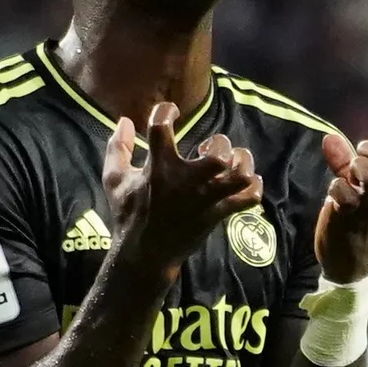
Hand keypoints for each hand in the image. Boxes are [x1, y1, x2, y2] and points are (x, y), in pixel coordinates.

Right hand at [103, 102, 262, 271]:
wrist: (144, 255)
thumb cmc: (129, 214)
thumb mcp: (114, 180)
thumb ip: (118, 148)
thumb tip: (123, 120)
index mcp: (158, 169)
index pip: (161, 128)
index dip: (166, 112)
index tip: (169, 113)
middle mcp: (185, 182)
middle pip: (219, 155)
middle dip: (219, 144)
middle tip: (209, 150)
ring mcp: (205, 200)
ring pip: (239, 176)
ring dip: (241, 163)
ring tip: (232, 162)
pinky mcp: (216, 215)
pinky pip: (248, 199)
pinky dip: (253, 187)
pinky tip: (245, 181)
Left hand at [314, 114, 367, 282]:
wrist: (351, 264)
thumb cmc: (355, 216)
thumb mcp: (353, 184)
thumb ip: (342, 160)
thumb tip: (329, 137)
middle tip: (357, 154)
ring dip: (358, 168)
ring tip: (349, 175)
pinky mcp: (351, 221)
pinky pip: (348, 200)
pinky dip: (338, 190)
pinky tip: (333, 197)